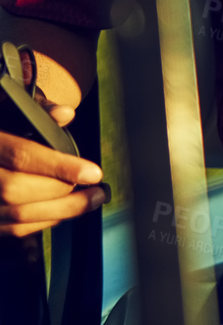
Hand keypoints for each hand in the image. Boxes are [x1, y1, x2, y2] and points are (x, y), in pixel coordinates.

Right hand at [0, 105, 105, 237]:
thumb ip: (40, 110)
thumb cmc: (7, 124)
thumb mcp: (15, 109)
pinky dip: (43, 222)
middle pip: (16, 190)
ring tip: (91, 201)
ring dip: (60, 212)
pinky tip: (64, 211)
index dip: (60, 166)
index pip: (21, 156)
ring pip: (15, 216)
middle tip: (96, 190)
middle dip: (62, 191)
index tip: (94, 173)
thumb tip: (66, 113)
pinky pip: (11, 229)